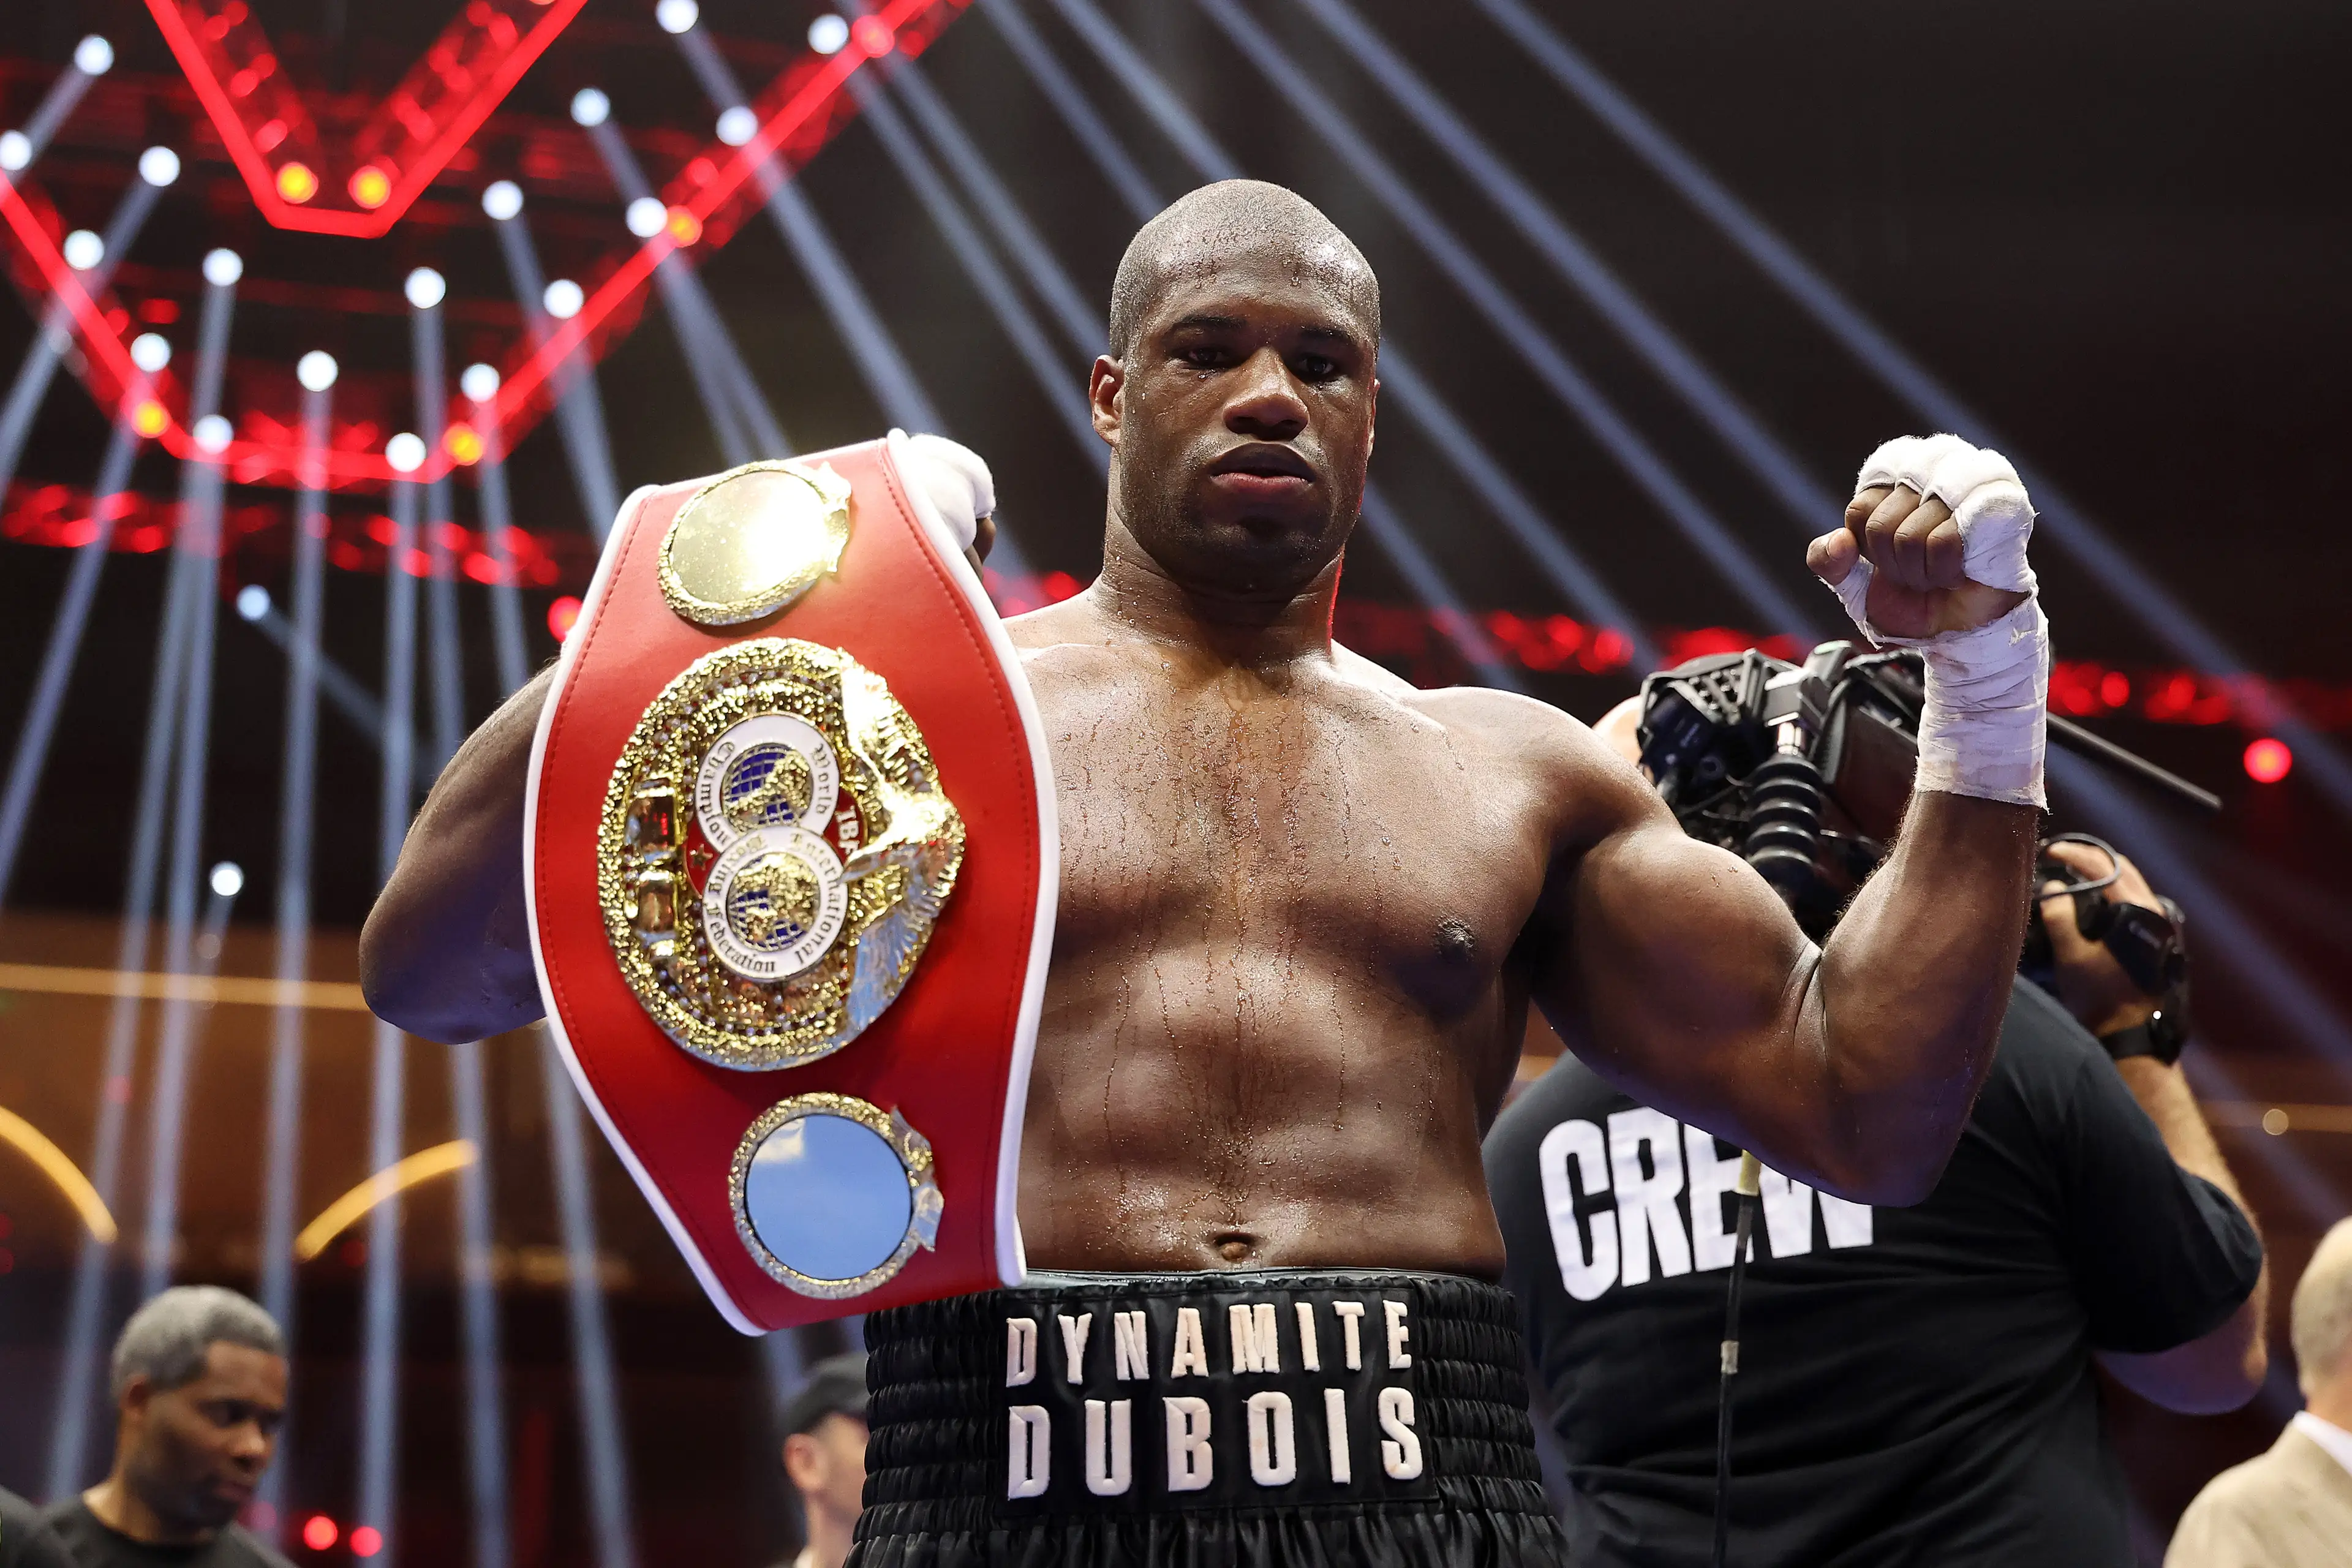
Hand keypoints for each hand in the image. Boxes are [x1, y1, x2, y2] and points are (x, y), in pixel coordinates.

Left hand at [1808, 484, 2028, 640]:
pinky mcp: (2000, 501)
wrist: (1963, 629)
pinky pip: (1944, 541)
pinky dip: (1943, 572)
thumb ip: (1828, 561)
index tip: (1894, 558)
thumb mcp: (1855, 585)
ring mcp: (1972, 476)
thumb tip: (1838, 540)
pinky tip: (1959, 574)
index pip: (1860, 509)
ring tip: (1938, 574)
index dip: (1870, 549)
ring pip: (1910, 533)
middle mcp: (1937, 460)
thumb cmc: (1916, 597)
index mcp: (1899, 468)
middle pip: (1881, 523)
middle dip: (1894, 564)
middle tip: (1919, 572)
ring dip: (1918, 570)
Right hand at [2038, 838, 2162, 1036]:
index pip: (2105, 866)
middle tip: (2058, 857)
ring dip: (2100, 872)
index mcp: (2138, 912)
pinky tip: (2088, 896)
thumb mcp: (2072, 955)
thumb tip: (2053, 887)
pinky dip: (2109, 889)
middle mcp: (2154, 911)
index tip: (2049, 852)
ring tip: (2069, 872)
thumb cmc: (2099, 996)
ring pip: (2128, 882)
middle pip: (2121, 867)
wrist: (2128, 1032)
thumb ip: (2060, 916)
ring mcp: (2157, 924)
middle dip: (2088, 858)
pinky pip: (2130, 898)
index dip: (2075, 854)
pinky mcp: (2152, 936)